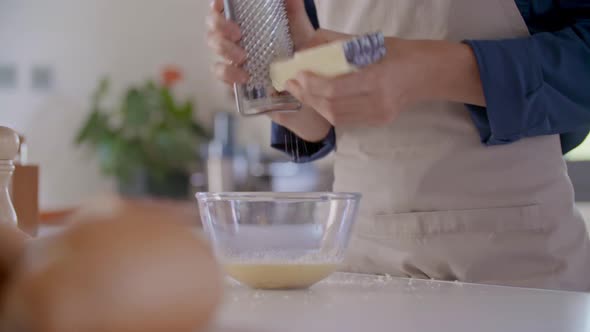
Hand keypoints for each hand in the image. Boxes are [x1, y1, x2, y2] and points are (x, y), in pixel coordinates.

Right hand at [207, 0, 315, 84]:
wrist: (301, 77)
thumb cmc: (296, 46)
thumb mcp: (298, 25)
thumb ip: (293, 8)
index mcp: (244, 16)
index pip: (221, 5)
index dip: (218, 4)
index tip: (221, 5)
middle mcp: (233, 32)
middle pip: (212, 23)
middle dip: (220, 26)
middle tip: (238, 33)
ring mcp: (230, 53)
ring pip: (214, 45)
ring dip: (224, 49)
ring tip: (242, 57)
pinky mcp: (231, 74)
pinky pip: (220, 72)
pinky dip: (228, 73)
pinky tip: (244, 76)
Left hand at [285, 38, 484, 126]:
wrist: (425, 73)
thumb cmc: (397, 52)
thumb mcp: (368, 42)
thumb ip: (336, 43)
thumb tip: (307, 46)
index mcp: (376, 78)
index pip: (334, 89)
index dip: (311, 85)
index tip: (297, 75)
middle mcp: (377, 102)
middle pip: (331, 107)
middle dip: (307, 96)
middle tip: (293, 84)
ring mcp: (379, 115)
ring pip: (336, 117)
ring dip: (315, 105)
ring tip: (302, 92)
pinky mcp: (378, 122)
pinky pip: (346, 120)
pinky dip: (328, 110)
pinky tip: (319, 99)